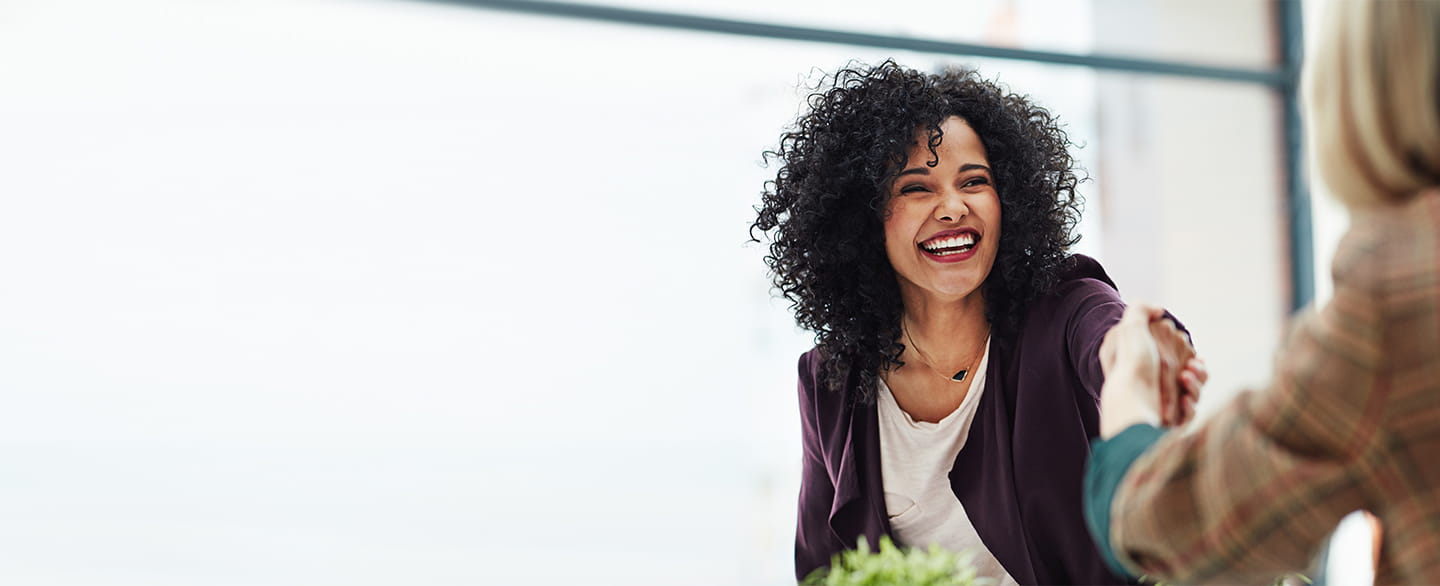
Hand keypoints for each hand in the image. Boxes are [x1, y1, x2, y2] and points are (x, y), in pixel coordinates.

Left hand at [1099, 303, 1205, 437]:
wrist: (1130, 403)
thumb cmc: (1131, 364)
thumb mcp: (1130, 328)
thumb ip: (1141, 310)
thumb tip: (1158, 310)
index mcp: (1145, 364)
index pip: (1174, 354)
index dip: (1183, 348)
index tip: (1184, 345)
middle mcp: (1154, 385)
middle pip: (1190, 372)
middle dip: (1196, 368)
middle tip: (1190, 366)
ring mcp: (1162, 404)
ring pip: (1194, 392)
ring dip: (1196, 383)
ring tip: (1186, 378)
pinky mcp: (1170, 422)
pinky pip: (1189, 413)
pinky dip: (1190, 405)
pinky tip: (1184, 400)